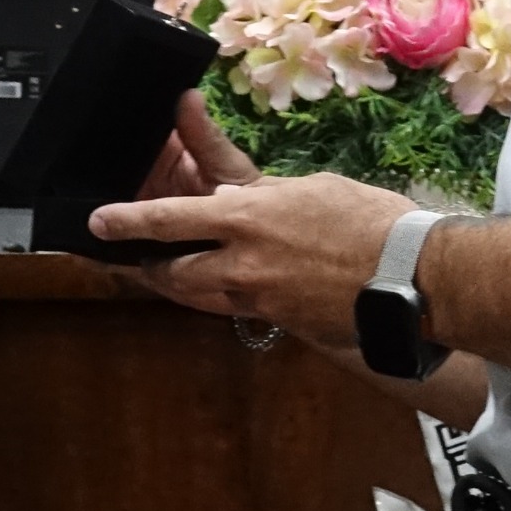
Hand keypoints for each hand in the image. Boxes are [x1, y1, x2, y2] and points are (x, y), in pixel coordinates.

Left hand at [92, 93, 415, 342]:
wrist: (411, 277)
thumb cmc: (369, 220)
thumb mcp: (311, 189)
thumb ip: (264, 195)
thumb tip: (231, 201)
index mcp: (245, 218)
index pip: (168, 218)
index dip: (128, 220)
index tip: (98, 222)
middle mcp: (241, 263)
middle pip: (172, 272)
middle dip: (147, 267)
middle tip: (134, 259)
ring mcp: (258, 298)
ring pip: (199, 296)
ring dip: (181, 284)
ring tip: (172, 272)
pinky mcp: (279, 321)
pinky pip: (235, 308)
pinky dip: (223, 295)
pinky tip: (231, 284)